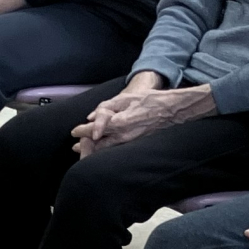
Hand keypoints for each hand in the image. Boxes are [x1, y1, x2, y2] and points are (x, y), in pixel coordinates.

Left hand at [73, 78, 211, 155]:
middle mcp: (124, 135)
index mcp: (120, 122)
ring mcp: (130, 142)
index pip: (95, 129)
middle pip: (98, 144)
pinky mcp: (135, 145)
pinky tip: (103, 150)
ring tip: (84, 151)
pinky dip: (107, 150)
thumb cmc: (151, 101)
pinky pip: (117, 150)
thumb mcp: (128, 98)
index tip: (74, 131)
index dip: (83, 131)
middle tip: (75, 147)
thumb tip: (92, 115)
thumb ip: (108, 106)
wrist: (173, 111)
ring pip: (107, 150)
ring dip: (94, 150)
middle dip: (85, 146)